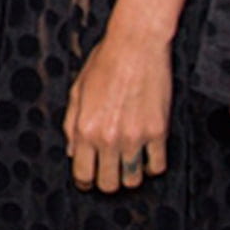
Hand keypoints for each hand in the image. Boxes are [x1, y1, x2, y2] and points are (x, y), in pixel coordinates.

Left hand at [63, 26, 170, 193]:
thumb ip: (71, 124)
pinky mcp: (158, 132)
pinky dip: (152, 166)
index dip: (84, 181)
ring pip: (133, 180)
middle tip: (109, 171)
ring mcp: (135, 137)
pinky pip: (157, 166)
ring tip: (128, 163)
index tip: (88, 180)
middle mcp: (108, 137)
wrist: (136, 45)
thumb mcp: (77, 91)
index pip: (82, 173)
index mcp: (85, 129)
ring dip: (130, 175)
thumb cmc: (105, 63)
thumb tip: (72, 151)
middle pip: (108, 183)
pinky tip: (147, 157)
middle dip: (107, 180)